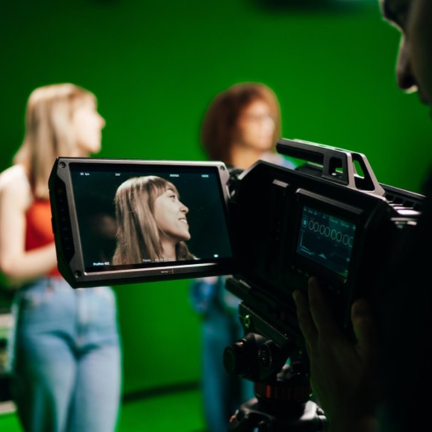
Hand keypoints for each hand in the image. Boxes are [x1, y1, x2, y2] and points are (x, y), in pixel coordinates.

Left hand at [293, 277, 380, 431]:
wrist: (350, 417)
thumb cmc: (362, 387)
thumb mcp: (370, 355)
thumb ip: (364, 327)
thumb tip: (359, 303)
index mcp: (329, 340)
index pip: (319, 310)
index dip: (315, 293)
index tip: (311, 281)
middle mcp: (317, 348)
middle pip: (305, 320)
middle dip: (300, 303)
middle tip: (296, 292)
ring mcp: (313, 361)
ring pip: (304, 335)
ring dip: (302, 320)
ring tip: (301, 313)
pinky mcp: (314, 374)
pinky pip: (307, 350)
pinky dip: (308, 339)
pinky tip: (312, 344)